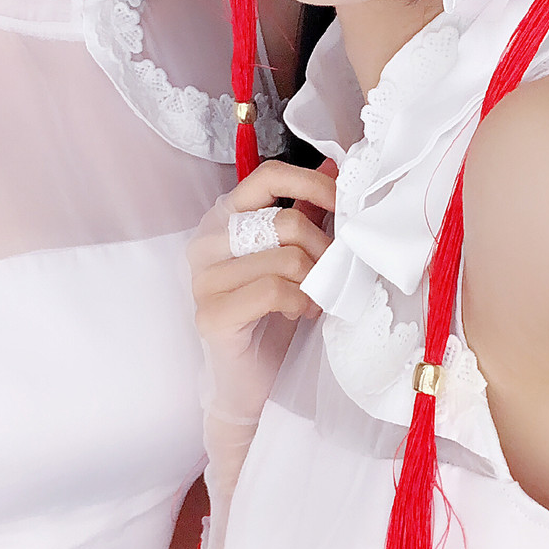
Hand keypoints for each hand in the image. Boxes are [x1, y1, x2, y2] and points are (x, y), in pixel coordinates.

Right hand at [189, 158, 337, 547]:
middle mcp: (205, 242)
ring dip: (314, 282)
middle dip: (324, 251)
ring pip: (284, 257)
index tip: (345, 205)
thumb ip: (308, 211)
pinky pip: (273, 291)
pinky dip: (300, 303)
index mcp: (224, 218)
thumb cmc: (274, 316)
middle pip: (285, 222)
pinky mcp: (210, 314)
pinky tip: (301, 315)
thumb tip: (336, 165)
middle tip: (332, 277)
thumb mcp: (295, 256)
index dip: (313, 185)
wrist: (252, 384)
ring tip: (314, 300)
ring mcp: (203, 279)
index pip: (267, 177)